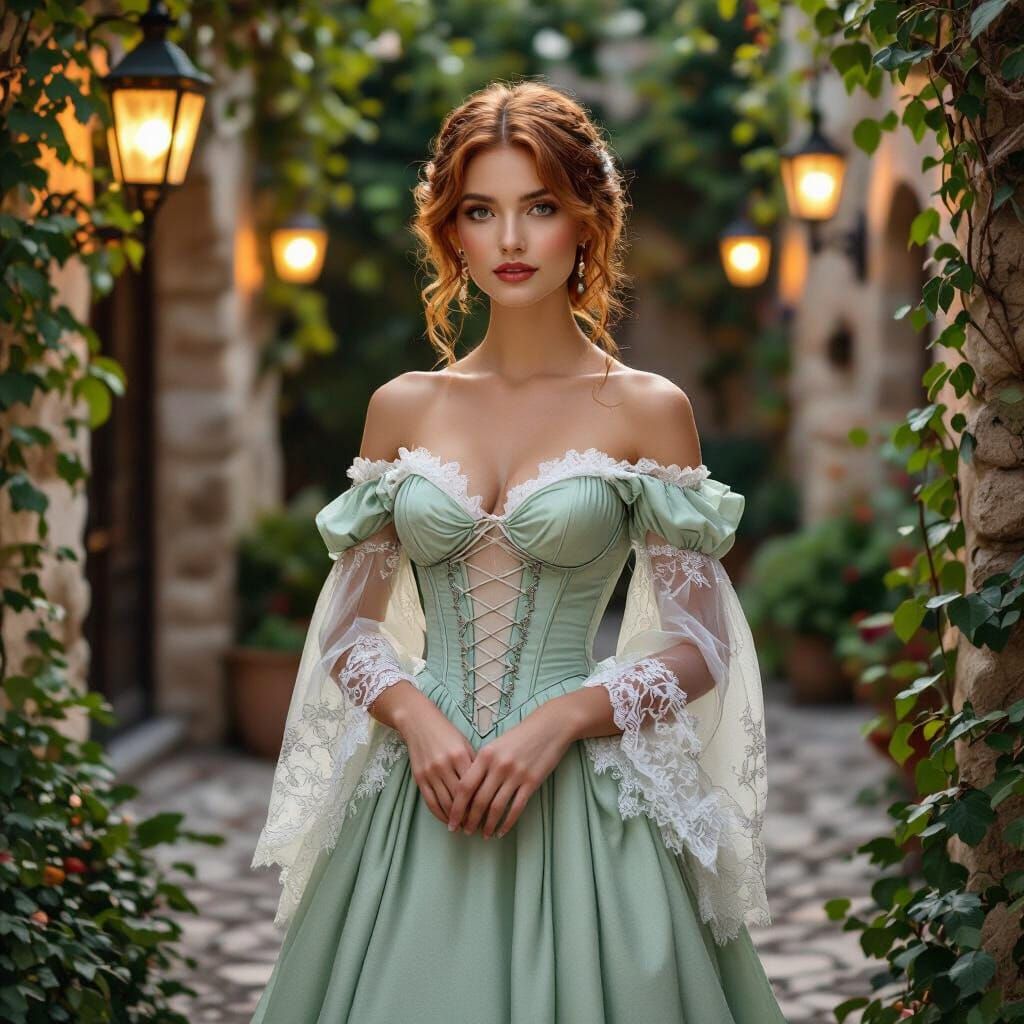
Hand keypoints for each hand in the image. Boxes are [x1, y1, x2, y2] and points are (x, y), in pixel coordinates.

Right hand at [381, 687, 475, 826]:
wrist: (418, 722)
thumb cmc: (446, 732)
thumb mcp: (464, 743)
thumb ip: (474, 763)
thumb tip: (486, 787)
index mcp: (460, 755)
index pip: (474, 786)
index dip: (481, 804)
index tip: (489, 815)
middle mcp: (444, 765)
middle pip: (460, 799)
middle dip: (470, 816)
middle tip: (478, 827)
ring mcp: (430, 773)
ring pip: (445, 804)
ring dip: (455, 819)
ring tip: (465, 828)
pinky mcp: (419, 778)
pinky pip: (430, 802)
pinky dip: (440, 815)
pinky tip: (448, 821)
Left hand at [446, 703, 574, 838]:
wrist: (550, 727)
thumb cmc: (520, 736)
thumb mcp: (496, 745)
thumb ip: (482, 764)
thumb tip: (468, 790)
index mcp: (486, 755)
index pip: (465, 787)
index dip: (456, 807)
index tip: (451, 821)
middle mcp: (498, 766)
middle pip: (479, 800)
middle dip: (469, 820)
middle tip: (465, 832)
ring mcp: (516, 774)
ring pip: (496, 807)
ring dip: (488, 824)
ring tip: (483, 835)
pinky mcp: (532, 782)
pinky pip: (516, 808)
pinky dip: (507, 823)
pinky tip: (502, 831)